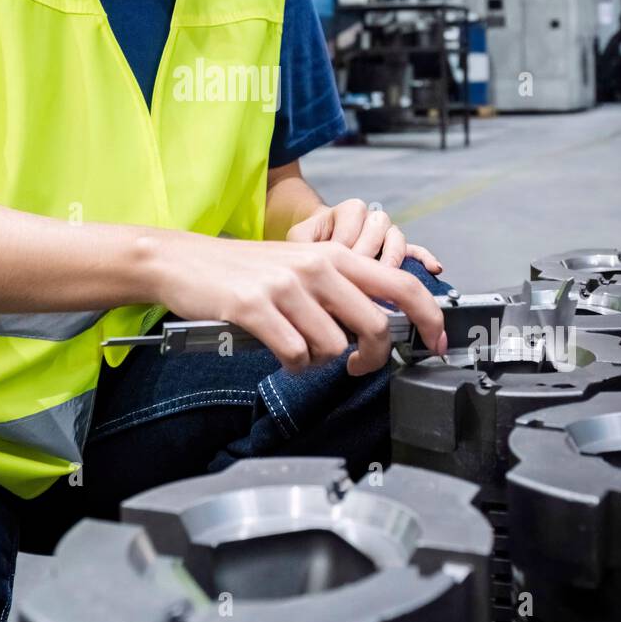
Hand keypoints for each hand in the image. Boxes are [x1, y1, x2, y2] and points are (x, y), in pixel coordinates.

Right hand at [144, 228, 446, 377]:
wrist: (183, 260)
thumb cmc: (243, 269)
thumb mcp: (300, 265)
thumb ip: (341, 288)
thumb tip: (381, 323)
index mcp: (333, 255)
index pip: (402, 284)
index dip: (429, 318)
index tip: (436, 343)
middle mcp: (316, 265)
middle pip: (374, 325)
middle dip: (372, 358)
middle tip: (356, 367)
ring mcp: (286, 286)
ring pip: (333, 347)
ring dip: (320, 361)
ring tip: (299, 348)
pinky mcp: (256, 307)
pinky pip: (296, 355)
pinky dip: (293, 363)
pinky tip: (279, 351)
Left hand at [287, 198, 442, 275]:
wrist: (319, 248)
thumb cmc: (309, 244)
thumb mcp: (299, 239)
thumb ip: (306, 244)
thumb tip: (317, 260)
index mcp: (349, 209)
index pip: (355, 220)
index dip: (344, 243)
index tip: (333, 261)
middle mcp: (372, 219)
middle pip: (379, 228)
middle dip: (366, 253)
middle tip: (354, 274)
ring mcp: (387, 235)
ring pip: (397, 238)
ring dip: (389, 258)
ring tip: (381, 276)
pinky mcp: (398, 253)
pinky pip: (416, 250)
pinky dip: (424, 258)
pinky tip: (434, 268)